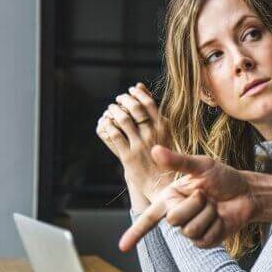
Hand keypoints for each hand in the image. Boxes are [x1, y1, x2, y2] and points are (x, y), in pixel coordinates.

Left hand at [95, 83, 172, 204]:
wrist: (162, 183)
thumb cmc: (164, 156)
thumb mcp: (165, 133)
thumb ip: (153, 112)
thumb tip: (141, 87)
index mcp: (164, 128)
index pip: (149, 102)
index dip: (137, 94)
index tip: (130, 91)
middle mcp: (153, 135)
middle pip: (135, 108)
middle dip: (124, 100)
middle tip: (118, 99)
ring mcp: (140, 145)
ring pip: (123, 120)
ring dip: (114, 111)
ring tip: (111, 109)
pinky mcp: (128, 156)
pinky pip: (114, 135)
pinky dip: (108, 125)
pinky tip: (106, 123)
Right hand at [118, 146, 258, 251]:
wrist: (246, 192)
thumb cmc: (223, 177)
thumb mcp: (202, 165)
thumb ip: (178, 161)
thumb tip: (154, 150)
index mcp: (170, 198)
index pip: (149, 218)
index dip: (135, 233)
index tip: (122, 247)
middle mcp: (178, 215)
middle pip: (174, 219)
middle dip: (194, 204)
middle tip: (206, 194)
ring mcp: (191, 230)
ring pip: (190, 229)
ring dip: (208, 214)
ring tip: (214, 205)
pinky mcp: (205, 241)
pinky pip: (205, 238)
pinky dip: (216, 225)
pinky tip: (221, 218)